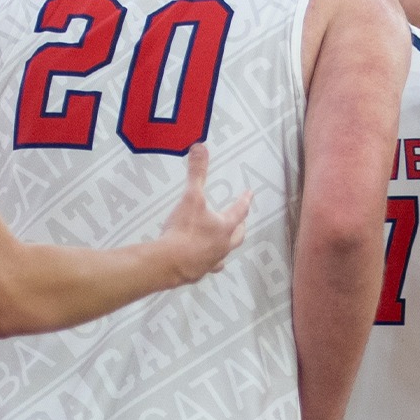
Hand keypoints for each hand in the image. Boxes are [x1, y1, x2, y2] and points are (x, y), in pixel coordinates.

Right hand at [158, 143, 252, 284]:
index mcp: (224, 226)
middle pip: (238, 235)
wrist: (170, 262)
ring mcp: (212, 260)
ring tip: (225, 242)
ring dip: (227, 245)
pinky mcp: (199, 272)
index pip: (239, 211)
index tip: (250, 193)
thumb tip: (200, 147)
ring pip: (226, 252)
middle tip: (241, 221)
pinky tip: (208, 263)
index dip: (244, 200)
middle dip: (240, 226)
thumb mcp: (191, 196)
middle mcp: (223, 244)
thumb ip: (197, 172)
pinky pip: (210, 266)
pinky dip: (211, 262)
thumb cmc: (184, 229)